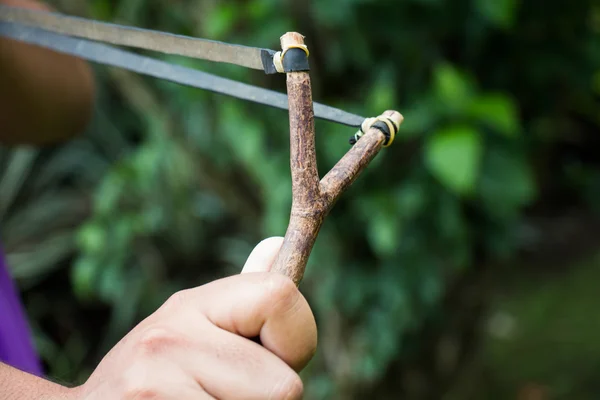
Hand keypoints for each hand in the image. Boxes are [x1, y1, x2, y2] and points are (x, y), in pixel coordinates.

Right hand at [72, 237, 316, 398]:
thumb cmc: (161, 373)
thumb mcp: (197, 326)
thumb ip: (245, 298)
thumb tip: (278, 243)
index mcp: (194, 303)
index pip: (282, 298)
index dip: (295, 341)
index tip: (269, 357)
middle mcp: (171, 335)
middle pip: (285, 386)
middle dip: (265, 397)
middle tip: (220, 392)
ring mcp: (154, 382)